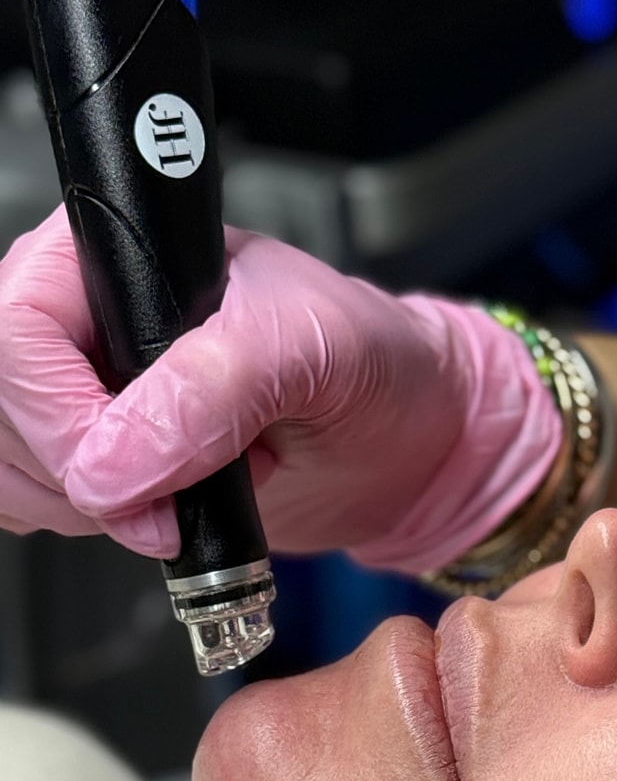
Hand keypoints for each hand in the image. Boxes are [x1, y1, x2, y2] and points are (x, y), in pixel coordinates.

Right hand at [0, 207, 561, 571]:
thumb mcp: (310, 349)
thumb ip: (210, 391)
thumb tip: (109, 464)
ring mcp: (93, 391)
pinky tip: (169, 511)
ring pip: (12, 461)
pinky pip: (42, 502)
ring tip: (188, 494)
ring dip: (90, 507)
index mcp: (122, 254)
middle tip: (171, 498)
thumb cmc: (377, 363)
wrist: (412, 441)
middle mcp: (93, 318)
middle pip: (7, 402)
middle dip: (79, 470)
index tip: (124, 467)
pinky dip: (97, 525)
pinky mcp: (108, 456)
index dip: (55, 408)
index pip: (17, 325)